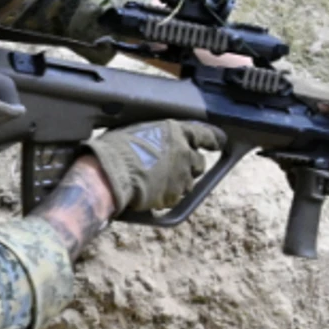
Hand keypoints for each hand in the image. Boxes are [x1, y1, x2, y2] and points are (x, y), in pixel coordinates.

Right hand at [82, 120, 225, 214]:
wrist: (110, 174)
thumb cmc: (115, 148)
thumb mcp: (137, 130)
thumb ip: (155, 136)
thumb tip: (155, 142)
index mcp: (176, 131)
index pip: (206, 134)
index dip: (213, 140)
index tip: (218, 143)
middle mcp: (184, 153)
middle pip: (199, 162)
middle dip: (190, 165)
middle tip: (173, 167)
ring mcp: (181, 177)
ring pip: (189, 183)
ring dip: (178, 183)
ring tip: (157, 182)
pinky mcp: (174, 196)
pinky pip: (176, 198)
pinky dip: (167, 196)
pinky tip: (151, 192)